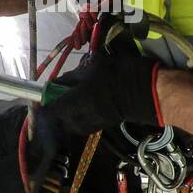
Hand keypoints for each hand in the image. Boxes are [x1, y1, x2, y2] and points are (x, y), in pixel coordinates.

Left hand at [43, 52, 161, 135]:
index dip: (45, 102)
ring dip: (70, 112)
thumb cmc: (118, 75)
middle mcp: (80, 118)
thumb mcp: (93, 66)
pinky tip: (89, 103)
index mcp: (74, 102)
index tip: (45, 93)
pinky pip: (85, 122)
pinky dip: (82, 114)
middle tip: (60, 94)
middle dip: (57, 108)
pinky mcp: (103, 126)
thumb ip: (73, 76)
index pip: (50, 109)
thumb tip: (59, 83)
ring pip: (72, 122)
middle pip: (60, 118)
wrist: (148, 92)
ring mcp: (92, 124)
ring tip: (75, 98)